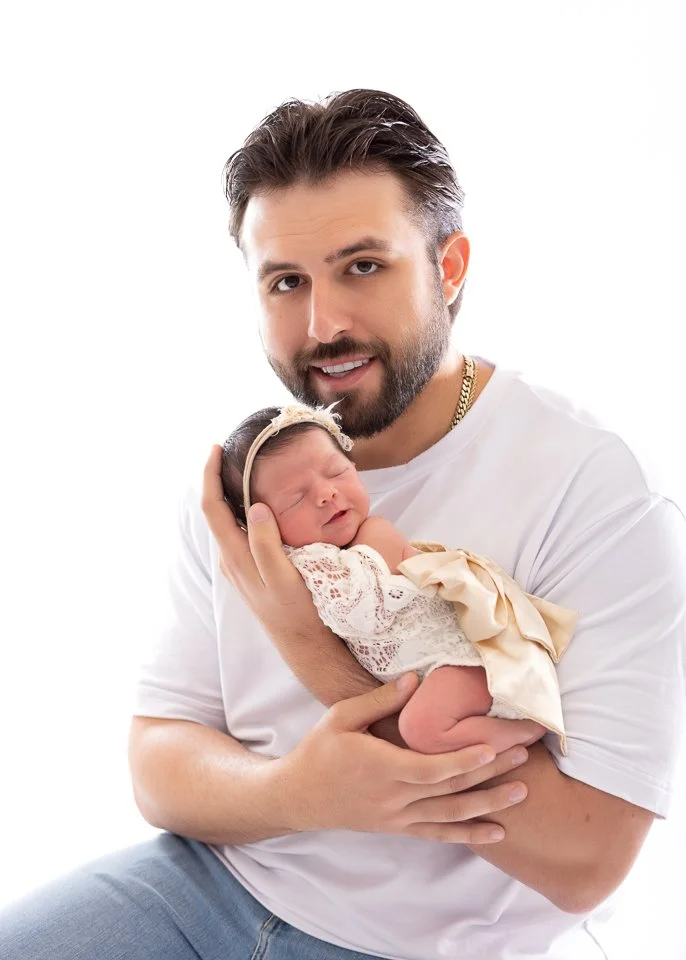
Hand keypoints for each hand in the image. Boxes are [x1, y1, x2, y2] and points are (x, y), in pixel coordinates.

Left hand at [201, 445, 327, 640]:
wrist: (304, 643)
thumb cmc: (300, 611)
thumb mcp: (284, 577)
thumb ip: (267, 544)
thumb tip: (258, 506)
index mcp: (236, 556)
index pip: (213, 507)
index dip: (209, 475)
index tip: (216, 448)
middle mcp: (231, 559)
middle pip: (215, 511)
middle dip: (217, 479)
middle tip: (230, 452)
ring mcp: (239, 566)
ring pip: (227, 522)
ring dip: (229, 494)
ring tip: (243, 470)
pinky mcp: (250, 571)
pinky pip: (239, 532)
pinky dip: (242, 511)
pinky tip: (258, 504)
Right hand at [273, 673, 528, 843]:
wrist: (299, 797)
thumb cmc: (320, 751)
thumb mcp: (341, 717)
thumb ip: (380, 700)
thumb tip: (414, 680)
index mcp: (381, 768)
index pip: (432, 769)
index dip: (465, 760)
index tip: (493, 746)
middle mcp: (394, 798)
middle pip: (451, 789)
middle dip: (490, 773)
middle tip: (523, 756)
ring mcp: (398, 818)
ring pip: (451, 815)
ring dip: (489, 804)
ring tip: (522, 792)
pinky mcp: (399, 829)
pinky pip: (439, 834)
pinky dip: (469, 834)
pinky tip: (497, 831)